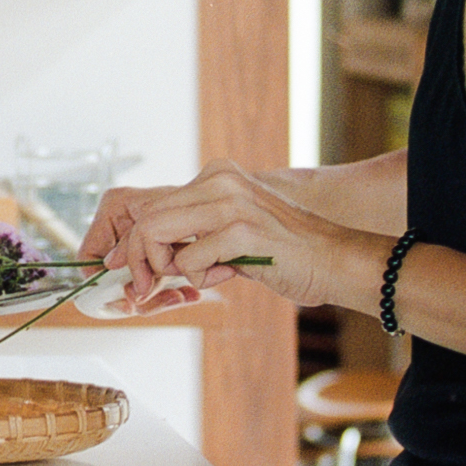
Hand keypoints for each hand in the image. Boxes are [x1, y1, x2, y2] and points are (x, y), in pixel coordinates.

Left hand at [82, 167, 367, 319]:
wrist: (335, 260)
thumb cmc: (283, 254)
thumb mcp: (230, 235)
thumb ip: (191, 237)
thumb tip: (143, 258)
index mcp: (215, 176)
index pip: (149, 206)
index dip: (130, 244)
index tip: (129, 273)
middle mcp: (219, 180)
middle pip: (144, 218)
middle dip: (137, 260)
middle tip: (146, 288)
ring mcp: (229, 201)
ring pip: (155, 233)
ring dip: (165, 269)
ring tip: (200, 279)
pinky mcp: (240, 229)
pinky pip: (189, 260)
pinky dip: (200, 278)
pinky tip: (231, 274)